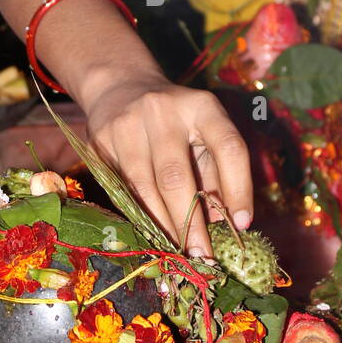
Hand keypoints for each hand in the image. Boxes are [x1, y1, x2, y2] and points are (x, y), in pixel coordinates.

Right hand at [83, 73, 252, 257]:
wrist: (121, 86)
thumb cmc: (176, 121)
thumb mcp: (203, 132)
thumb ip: (215, 173)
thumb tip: (222, 223)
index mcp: (202, 106)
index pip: (228, 147)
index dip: (239, 188)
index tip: (241, 224)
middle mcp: (163, 110)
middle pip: (176, 176)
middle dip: (189, 223)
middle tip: (200, 256)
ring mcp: (127, 124)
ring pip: (143, 188)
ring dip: (161, 226)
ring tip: (175, 252)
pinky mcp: (99, 140)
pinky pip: (120, 189)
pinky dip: (137, 214)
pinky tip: (149, 232)